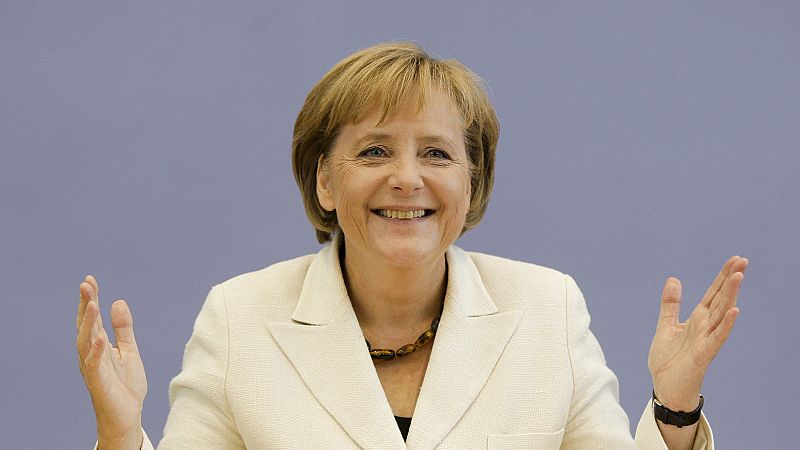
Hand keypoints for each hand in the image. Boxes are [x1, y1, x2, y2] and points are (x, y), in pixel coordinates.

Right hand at [76, 275, 146, 448]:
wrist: (128, 414)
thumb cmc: (125, 384)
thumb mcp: (129, 350)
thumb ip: (123, 328)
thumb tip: (118, 301)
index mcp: (98, 345)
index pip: (92, 318)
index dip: (90, 299)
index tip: (90, 279)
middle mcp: (91, 354)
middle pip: (86, 325)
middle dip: (86, 305)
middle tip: (86, 285)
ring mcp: (93, 367)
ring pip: (86, 342)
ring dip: (88, 323)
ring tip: (93, 304)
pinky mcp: (99, 382)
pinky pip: (94, 365)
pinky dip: (96, 351)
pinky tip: (100, 338)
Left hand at [648, 256, 747, 410]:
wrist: (665, 386)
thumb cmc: (669, 359)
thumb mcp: (666, 325)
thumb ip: (671, 304)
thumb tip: (674, 279)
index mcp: (697, 319)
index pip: (713, 293)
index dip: (722, 277)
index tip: (735, 259)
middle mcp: (705, 326)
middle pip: (721, 299)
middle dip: (731, 280)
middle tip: (743, 260)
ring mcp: (706, 339)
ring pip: (721, 313)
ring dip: (730, 295)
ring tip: (739, 276)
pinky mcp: (704, 353)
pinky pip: (717, 337)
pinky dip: (725, 324)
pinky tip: (734, 311)